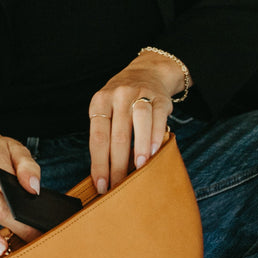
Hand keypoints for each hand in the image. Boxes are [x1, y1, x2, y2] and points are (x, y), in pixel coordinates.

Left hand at [87, 52, 183, 192]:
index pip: (97, 137)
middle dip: (118, 165)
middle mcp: (118, 95)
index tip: (101, 185)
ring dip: (138, 148)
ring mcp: (139, 94)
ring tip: (139, 169)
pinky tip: (153, 152)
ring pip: (138, 122)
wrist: (147, 71)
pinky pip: (157, 118)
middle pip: (117, 134)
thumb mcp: (106, 109)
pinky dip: (155, 136)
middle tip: (119, 186)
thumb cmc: (122, 100)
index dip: (99, 164)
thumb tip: (105, 173)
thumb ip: (106, 134)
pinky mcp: (159, 97)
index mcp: (99, 101)